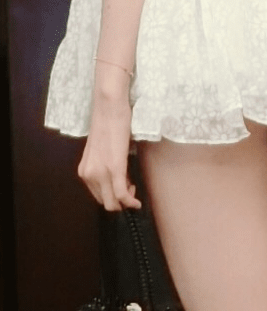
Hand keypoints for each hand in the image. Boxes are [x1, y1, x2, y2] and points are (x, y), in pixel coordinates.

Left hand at [77, 91, 140, 211]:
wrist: (108, 107)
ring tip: (132, 185)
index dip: (112, 196)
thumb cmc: (107, 123)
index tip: (124, 186)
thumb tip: (117, 178)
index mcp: (84, 170)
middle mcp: (88, 174)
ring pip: (112, 202)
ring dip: (125, 199)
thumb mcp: (101, 151)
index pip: (98, 195)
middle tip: (130, 186)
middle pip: (105, 202)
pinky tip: (137, 202)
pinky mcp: (114, 168)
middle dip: (119, 201)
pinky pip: (122, 194)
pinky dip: (131, 202)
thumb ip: (104, 167)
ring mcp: (100, 173)